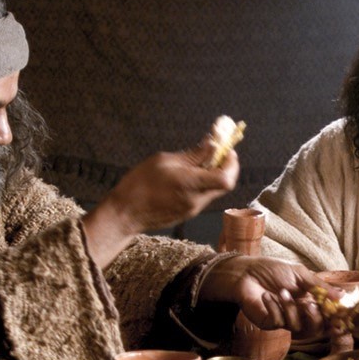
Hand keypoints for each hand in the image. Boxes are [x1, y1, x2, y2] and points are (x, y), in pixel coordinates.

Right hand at [102, 145, 239, 232]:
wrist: (125, 213)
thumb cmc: (140, 183)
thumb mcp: (164, 161)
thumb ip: (192, 155)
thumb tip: (211, 146)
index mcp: (191, 185)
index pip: (226, 178)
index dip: (232, 163)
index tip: (227, 150)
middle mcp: (196, 200)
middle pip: (224, 185)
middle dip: (226, 167)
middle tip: (219, 152)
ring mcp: (192, 210)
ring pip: (214, 191)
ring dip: (214, 175)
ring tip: (200, 161)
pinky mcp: (186, 214)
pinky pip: (202, 197)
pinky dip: (203, 184)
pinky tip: (189, 175)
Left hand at [199, 256, 330, 338]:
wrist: (246, 272)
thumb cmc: (272, 270)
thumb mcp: (300, 274)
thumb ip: (320, 286)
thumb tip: (343, 295)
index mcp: (309, 302)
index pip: (326, 315)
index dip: (334, 317)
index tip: (339, 313)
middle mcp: (299, 314)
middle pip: (316, 329)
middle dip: (315, 318)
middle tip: (311, 305)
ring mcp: (284, 320)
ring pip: (297, 327)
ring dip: (291, 308)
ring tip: (282, 292)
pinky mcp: (269, 323)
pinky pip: (278, 322)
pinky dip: (275, 308)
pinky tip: (267, 296)